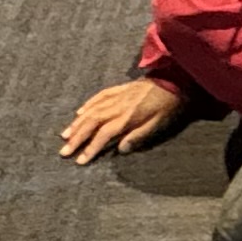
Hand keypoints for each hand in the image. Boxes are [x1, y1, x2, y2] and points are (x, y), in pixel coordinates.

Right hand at [58, 74, 194, 162]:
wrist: (178, 80)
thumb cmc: (170, 107)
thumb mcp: (159, 125)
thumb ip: (139, 137)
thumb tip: (120, 150)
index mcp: (128, 117)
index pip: (104, 134)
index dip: (91, 148)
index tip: (80, 160)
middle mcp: (119, 105)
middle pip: (92, 122)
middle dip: (77, 137)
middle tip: (64, 151)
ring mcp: (119, 95)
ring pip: (92, 109)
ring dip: (77, 123)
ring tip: (65, 135)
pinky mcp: (122, 88)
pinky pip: (100, 96)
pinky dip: (88, 104)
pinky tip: (80, 112)